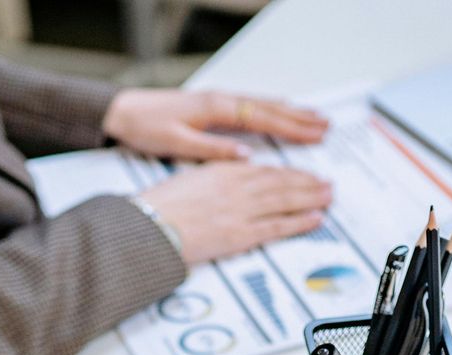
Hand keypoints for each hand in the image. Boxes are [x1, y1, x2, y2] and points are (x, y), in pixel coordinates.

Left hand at [104, 88, 329, 161]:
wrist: (124, 111)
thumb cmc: (147, 127)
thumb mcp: (177, 143)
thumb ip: (212, 150)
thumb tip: (245, 156)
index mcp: (217, 109)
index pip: (263, 118)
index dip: (292, 128)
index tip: (315, 135)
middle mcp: (222, 100)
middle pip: (270, 108)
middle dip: (300, 118)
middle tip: (327, 127)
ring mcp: (219, 101)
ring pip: (263, 105)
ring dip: (290, 112)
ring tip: (315, 118)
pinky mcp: (213, 106)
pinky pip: (251, 107)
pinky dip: (272, 110)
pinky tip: (281, 114)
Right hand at [142, 163, 332, 264]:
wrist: (150, 226)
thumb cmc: (161, 207)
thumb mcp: (190, 179)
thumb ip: (215, 176)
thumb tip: (233, 175)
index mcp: (223, 171)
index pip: (264, 171)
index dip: (288, 173)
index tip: (303, 174)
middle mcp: (237, 187)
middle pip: (281, 183)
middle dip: (307, 183)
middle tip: (327, 183)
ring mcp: (241, 210)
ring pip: (285, 200)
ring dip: (311, 198)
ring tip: (329, 197)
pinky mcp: (241, 234)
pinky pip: (277, 226)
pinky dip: (299, 221)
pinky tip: (315, 218)